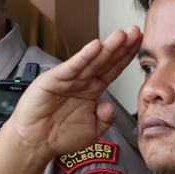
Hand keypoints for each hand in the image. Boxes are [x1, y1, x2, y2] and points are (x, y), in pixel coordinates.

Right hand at [0, 27, 142, 161]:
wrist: (34, 143)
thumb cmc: (59, 136)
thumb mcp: (91, 131)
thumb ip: (105, 119)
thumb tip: (110, 106)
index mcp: (92, 90)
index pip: (113, 69)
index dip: (126, 56)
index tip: (140, 43)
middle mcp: (82, 82)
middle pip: (106, 60)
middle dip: (122, 46)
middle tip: (135, 31)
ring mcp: (68, 79)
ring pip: (92, 61)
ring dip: (107, 47)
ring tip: (121, 35)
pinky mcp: (53, 80)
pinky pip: (72, 67)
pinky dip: (83, 56)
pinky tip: (95, 46)